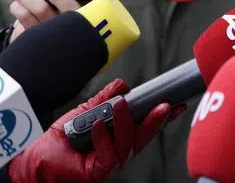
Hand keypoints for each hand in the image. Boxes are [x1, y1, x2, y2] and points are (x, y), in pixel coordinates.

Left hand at [7, 78, 180, 182]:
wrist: (36, 157)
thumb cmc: (60, 139)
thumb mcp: (85, 110)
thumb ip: (104, 99)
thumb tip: (123, 85)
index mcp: (120, 136)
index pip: (146, 126)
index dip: (162, 116)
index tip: (176, 103)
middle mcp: (119, 150)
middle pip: (144, 137)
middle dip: (157, 121)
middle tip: (164, 105)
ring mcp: (110, 162)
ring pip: (129, 144)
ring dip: (127, 124)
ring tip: (121, 106)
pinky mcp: (98, 171)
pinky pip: (109, 155)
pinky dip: (105, 138)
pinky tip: (98, 125)